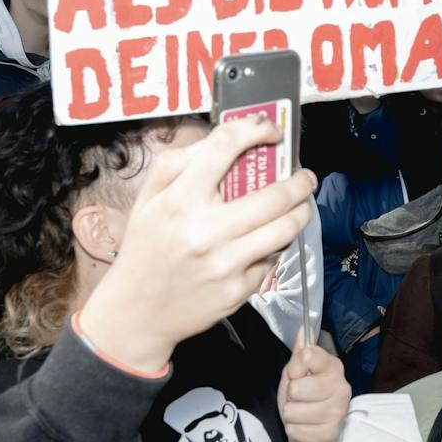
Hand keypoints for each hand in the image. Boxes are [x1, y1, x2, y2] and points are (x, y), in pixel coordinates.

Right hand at [79, 118, 315, 372]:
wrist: (137, 311)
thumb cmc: (145, 249)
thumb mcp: (147, 199)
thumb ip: (177, 164)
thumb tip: (219, 141)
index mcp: (180, 200)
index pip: (225, 147)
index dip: (256, 129)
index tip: (270, 130)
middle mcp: (205, 231)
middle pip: (275, 195)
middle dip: (300, 181)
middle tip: (304, 176)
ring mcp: (225, 263)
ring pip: (286, 229)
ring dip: (302, 211)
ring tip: (301, 205)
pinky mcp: (238, 290)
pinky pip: (271, 260)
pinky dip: (275, 247)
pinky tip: (267, 241)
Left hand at [279, 330, 350, 441]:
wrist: (312, 433)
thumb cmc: (305, 399)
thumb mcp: (298, 373)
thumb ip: (301, 352)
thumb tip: (304, 329)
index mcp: (333, 368)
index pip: (307, 355)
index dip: (295, 367)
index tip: (298, 375)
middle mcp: (341, 388)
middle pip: (295, 387)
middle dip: (290, 396)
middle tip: (300, 400)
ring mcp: (337, 413)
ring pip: (292, 411)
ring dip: (292, 416)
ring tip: (302, 416)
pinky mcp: (329, 435)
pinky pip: (294, 430)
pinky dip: (295, 432)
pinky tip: (306, 429)